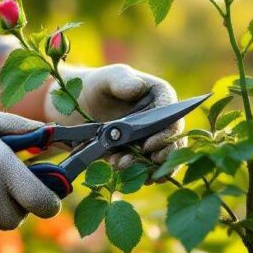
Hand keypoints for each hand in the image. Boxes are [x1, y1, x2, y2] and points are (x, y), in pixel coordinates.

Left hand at [44, 64, 183, 165]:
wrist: (78, 107)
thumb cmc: (96, 86)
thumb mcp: (107, 79)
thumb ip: (122, 81)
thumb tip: (138, 87)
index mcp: (161, 98)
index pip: (174, 120)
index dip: (166, 136)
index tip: (148, 146)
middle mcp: (161, 121)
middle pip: (174, 144)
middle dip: (159, 157)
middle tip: (139, 163)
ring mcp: (151, 139)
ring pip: (160, 160)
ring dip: (145, 168)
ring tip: (121, 164)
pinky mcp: (138, 155)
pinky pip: (144, 169)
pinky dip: (134, 173)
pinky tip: (117, 167)